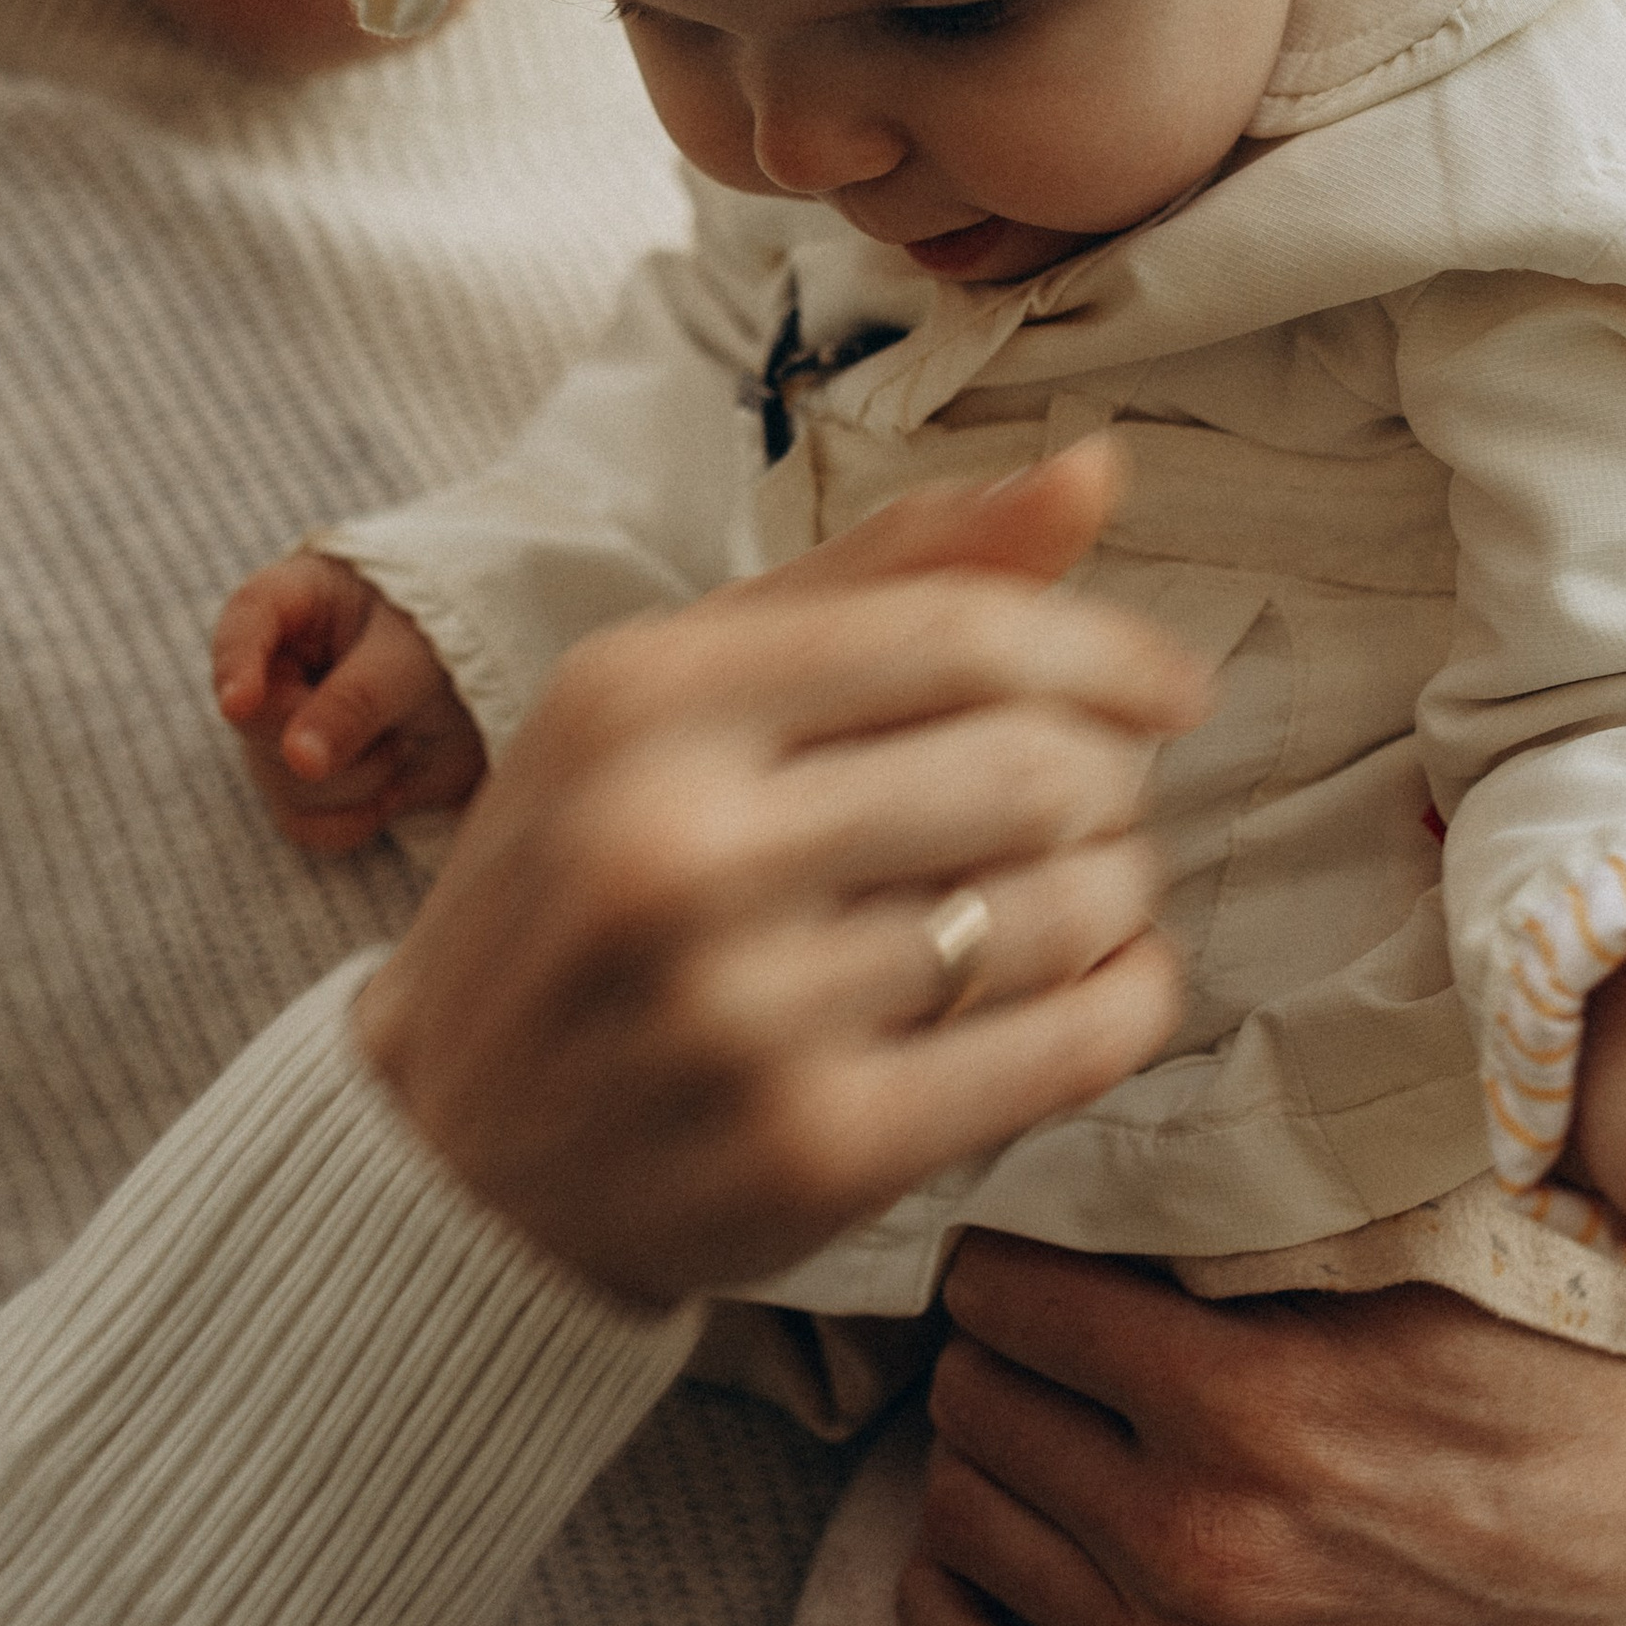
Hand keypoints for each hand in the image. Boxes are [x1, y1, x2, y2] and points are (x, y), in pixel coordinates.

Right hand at [213, 551, 486, 851]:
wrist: (499, 693)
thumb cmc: (450, 644)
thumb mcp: (411, 660)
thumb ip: (356, 701)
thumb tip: (300, 761)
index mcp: (298, 600)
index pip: (246, 622)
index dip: (236, 663)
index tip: (241, 705)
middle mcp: (280, 666)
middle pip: (256, 719)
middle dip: (323, 737)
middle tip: (393, 725)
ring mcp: (289, 727)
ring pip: (280, 779)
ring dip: (351, 779)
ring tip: (404, 742)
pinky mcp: (311, 781)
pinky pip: (300, 822)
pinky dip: (348, 820)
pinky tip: (392, 792)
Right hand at [354, 439, 1206, 1308]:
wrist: (454, 1149)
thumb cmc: (592, 873)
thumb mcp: (680, 689)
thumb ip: (886, 573)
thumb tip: (1096, 473)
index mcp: (644, 702)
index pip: (955, 634)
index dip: (1103, 649)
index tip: (1171, 688)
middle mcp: (678, 851)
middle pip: (1028, 769)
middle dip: (1109, 778)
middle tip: (1096, 800)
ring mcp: (742, 1013)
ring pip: (1060, 910)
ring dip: (1123, 888)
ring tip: (1089, 887)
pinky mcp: (812, 1153)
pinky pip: (1061, 1050)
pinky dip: (1125, 1000)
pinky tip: (1101, 981)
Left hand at [902, 1239, 1625, 1625]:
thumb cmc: (1535, 1391)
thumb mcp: (1394, 1269)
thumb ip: (1232, 1238)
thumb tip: (1085, 1173)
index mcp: (1244, 1405)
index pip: (1012, 1298)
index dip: (1008, 1253)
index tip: (1028, 1242)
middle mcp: (1196, 1544)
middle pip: (976, 1402)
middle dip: (995, 1347)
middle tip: (1039, 1325)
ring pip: (964, 1516)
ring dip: (986, 1453)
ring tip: (1041, 1415)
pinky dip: (962, 1590)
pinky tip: (1001, 1531)